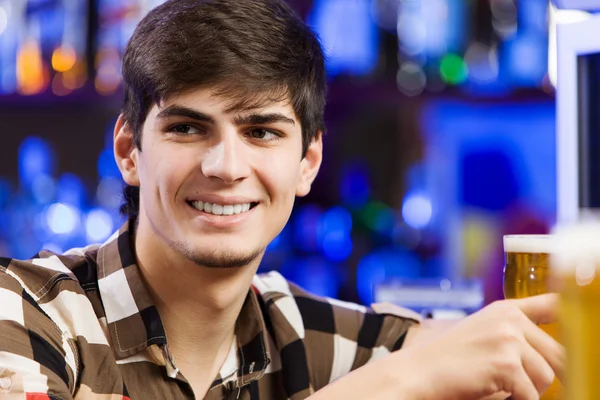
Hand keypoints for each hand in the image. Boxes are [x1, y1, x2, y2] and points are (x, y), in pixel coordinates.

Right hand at [391, 294, 564, 399]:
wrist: (418, 371)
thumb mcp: (484, 333)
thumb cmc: (448, 359)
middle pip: (559, 353)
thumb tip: (557, 353)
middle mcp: (510, 320)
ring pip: (547, 377)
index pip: (554, 305)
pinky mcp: (506, 364)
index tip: (578, 333)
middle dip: (545, 374)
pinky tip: (493, 392)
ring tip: (501, 386)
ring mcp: (508, 340)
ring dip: (529, 390)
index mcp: (506, 310)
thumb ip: (515, 333)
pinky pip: (530, 395)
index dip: (571, 316)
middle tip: (519, 382)